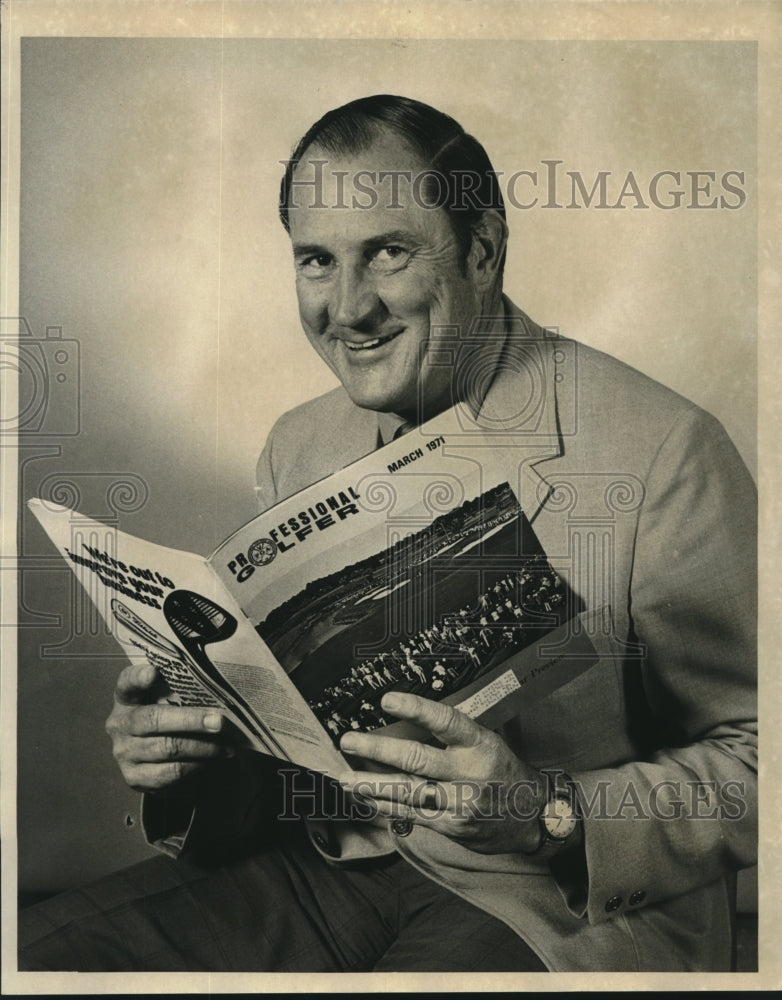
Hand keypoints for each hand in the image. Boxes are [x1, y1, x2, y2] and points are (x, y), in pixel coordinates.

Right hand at [105, 662, 231, 793]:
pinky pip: (170, 774)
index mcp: (126, 698)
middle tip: (220, 722)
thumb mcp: (166, 700)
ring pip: (168, 749)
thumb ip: (179, 690)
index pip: (127, 682)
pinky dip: (195, 767)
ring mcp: (124, 752)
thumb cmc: (167, 719)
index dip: (139, 678)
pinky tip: (212, 761)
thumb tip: (216, 690)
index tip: (154, 673)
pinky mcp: (134, 778)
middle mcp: (120, 724)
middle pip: (155, 719)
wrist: (152, 758)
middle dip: (192, 721)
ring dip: (203, 748)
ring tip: (227, 746)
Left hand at [338, 691, 545, 854]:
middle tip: (349, 741)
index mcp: (479, 743)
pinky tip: (367, 799)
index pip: (445, 721)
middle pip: (416, 759)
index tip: (386, 700)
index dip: (415, 709)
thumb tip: (402, 724)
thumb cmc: (501, 770)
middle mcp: (469, 773)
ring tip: (345, 778)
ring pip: (408, 792)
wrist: (533, 815)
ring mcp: (460, 803)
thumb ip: (450, 736)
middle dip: (377, 750)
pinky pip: (413, 815)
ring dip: (371, 784)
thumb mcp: (485, 743)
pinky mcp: (453, 827)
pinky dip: (386, 806)